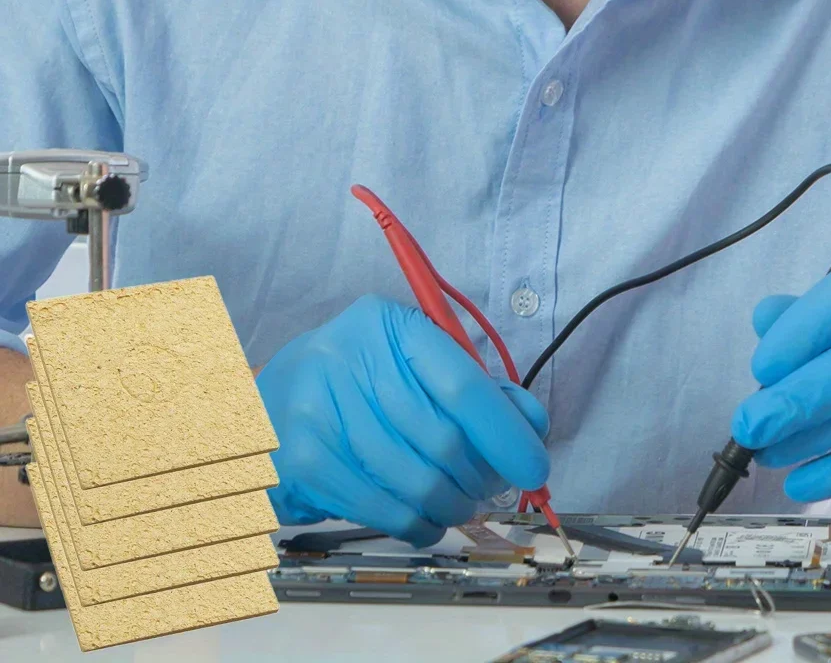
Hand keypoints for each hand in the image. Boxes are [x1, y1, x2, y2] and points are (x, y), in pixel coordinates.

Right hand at [257, 294, 549, 545]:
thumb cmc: (364, 377)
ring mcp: (321, 410)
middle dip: (480, 475)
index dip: (505, 432)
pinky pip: (383, 509)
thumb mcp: (416, 361)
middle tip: (491, 487)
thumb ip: (476, 386)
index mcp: (390, 325)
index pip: (461, 383)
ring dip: (452, 505)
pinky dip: (418, 524)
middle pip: (441, 439)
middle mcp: (350, 358)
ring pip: (415, 480)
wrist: (278, 397)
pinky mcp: (305, 459)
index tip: (533, 466)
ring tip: (459, 504)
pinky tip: (427, 519)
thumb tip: (531, 427)